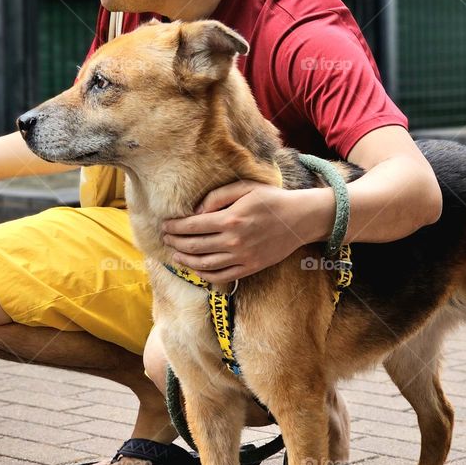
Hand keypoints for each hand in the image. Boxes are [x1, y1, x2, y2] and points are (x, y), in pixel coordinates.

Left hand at [162, 180, 329, 281]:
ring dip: (186, 260)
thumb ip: (217, 197)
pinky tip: (195, 267)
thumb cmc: (271, 199)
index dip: (174, 227)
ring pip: (205, 264)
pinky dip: (204, 275)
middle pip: (195, 246)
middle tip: (165, 239)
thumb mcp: (244, 188)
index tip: (164, 225)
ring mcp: (243, 258)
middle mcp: (235, 241)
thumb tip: (195, 212)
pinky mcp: (250, 268)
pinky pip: (222, 276)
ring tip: (175, 254)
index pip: (192, 226)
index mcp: (231, 219)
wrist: (300, 219)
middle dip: (175, 242)